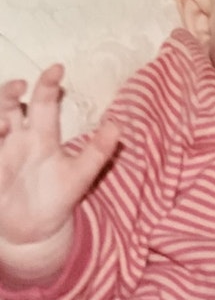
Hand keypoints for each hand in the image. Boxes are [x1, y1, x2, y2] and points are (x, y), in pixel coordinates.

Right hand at [0, 65, 119, 283]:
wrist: (35, 230)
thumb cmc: (57, 196)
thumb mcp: (82, 175)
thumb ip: (98, 151)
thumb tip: (118, 126)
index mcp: (42, 136)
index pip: (44, 103)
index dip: (48, 85)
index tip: (57, 68)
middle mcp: (18, 139)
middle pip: (8, 107)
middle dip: (10, 93)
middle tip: (19, 85)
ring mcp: (0, 154)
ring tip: (4, 116)